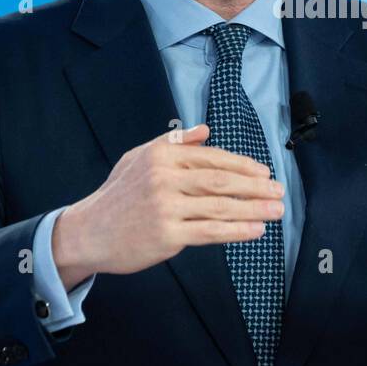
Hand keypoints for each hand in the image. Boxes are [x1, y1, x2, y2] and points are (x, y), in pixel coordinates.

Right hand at [52, 123, 284, 286]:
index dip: (243, 165)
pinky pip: (210, 231)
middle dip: (255, 186)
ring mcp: (166, 207)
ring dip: (254, 208)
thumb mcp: (138, 157)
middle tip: (278, 191)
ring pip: (220, 206)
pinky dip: (237, 230)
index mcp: (161, 155)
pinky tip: (255, 230)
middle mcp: (164, 178)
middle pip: (221, 181)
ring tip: (276, 210)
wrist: (87, 232)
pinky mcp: (166, 235)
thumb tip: (204, 130)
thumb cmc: (117, 196)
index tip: (264, 172)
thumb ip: (172, 142)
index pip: (212, 158)